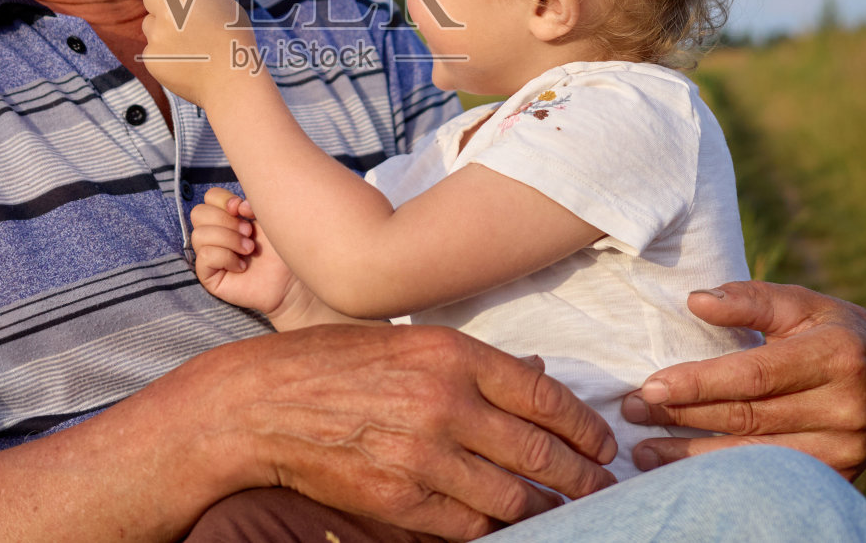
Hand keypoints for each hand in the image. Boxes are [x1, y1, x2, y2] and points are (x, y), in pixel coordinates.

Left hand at [140, 0, 259, 105]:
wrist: (230, 81)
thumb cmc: (235, 41)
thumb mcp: (227, 4)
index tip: (185, 1)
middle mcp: (167, 11)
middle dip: (160, 5)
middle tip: (177, 20)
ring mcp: (156, 36)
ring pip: (149, 25)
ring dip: (162, 31)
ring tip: (187, 47)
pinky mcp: (151, 58)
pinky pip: (152, 50)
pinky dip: (164, 56)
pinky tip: (185, 63)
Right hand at [190, 188, 303, 318]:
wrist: (289, 279)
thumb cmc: (280, 248)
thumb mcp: (266, 218)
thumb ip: (250, 204)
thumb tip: (237, 207)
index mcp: (226, 216)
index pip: (209, 197)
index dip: (224, 199)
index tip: (244, 211)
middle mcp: (213, 234)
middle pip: (198, 213)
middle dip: (226, 220)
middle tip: (249, 233)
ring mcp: (208, 254)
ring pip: (199, 235)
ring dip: (229, 239)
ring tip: (249, 249)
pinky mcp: (207, 276)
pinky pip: (204, 256)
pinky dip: (226, 258)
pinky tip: (242, 266)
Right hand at [214, 324, 618, 539]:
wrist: (261, 404)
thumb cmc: (331, 363)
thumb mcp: (407, 342)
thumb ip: (470, 362)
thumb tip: (534, 374)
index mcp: (452, 353)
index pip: (544, 395)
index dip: (584, 426)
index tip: (603, 444)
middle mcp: (447, 402)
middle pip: (540, 452)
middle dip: (583, 477)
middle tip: (602, 488)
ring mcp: (425, 455)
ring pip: (513, 498)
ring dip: (548, 511)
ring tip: (565, 513)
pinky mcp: (401, 499)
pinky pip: (470, 527)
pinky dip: (497, 530)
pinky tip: (512, 528)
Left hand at [621, 281, 865, 478]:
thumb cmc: (837, 330)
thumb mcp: (801, 303)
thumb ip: (748, 299)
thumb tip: (695, 300)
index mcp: (835, 356)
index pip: (754, 376)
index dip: (699, 382)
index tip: (650, 386)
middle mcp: (845, 407)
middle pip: (748, 417)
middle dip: (683, 416)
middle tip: (633, 410)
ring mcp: (847, 448)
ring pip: (755, 456)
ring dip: (693, 456)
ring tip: (644, 451)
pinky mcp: (842, 475)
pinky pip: (772, 478)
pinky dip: (724, 476)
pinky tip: (686, 472)